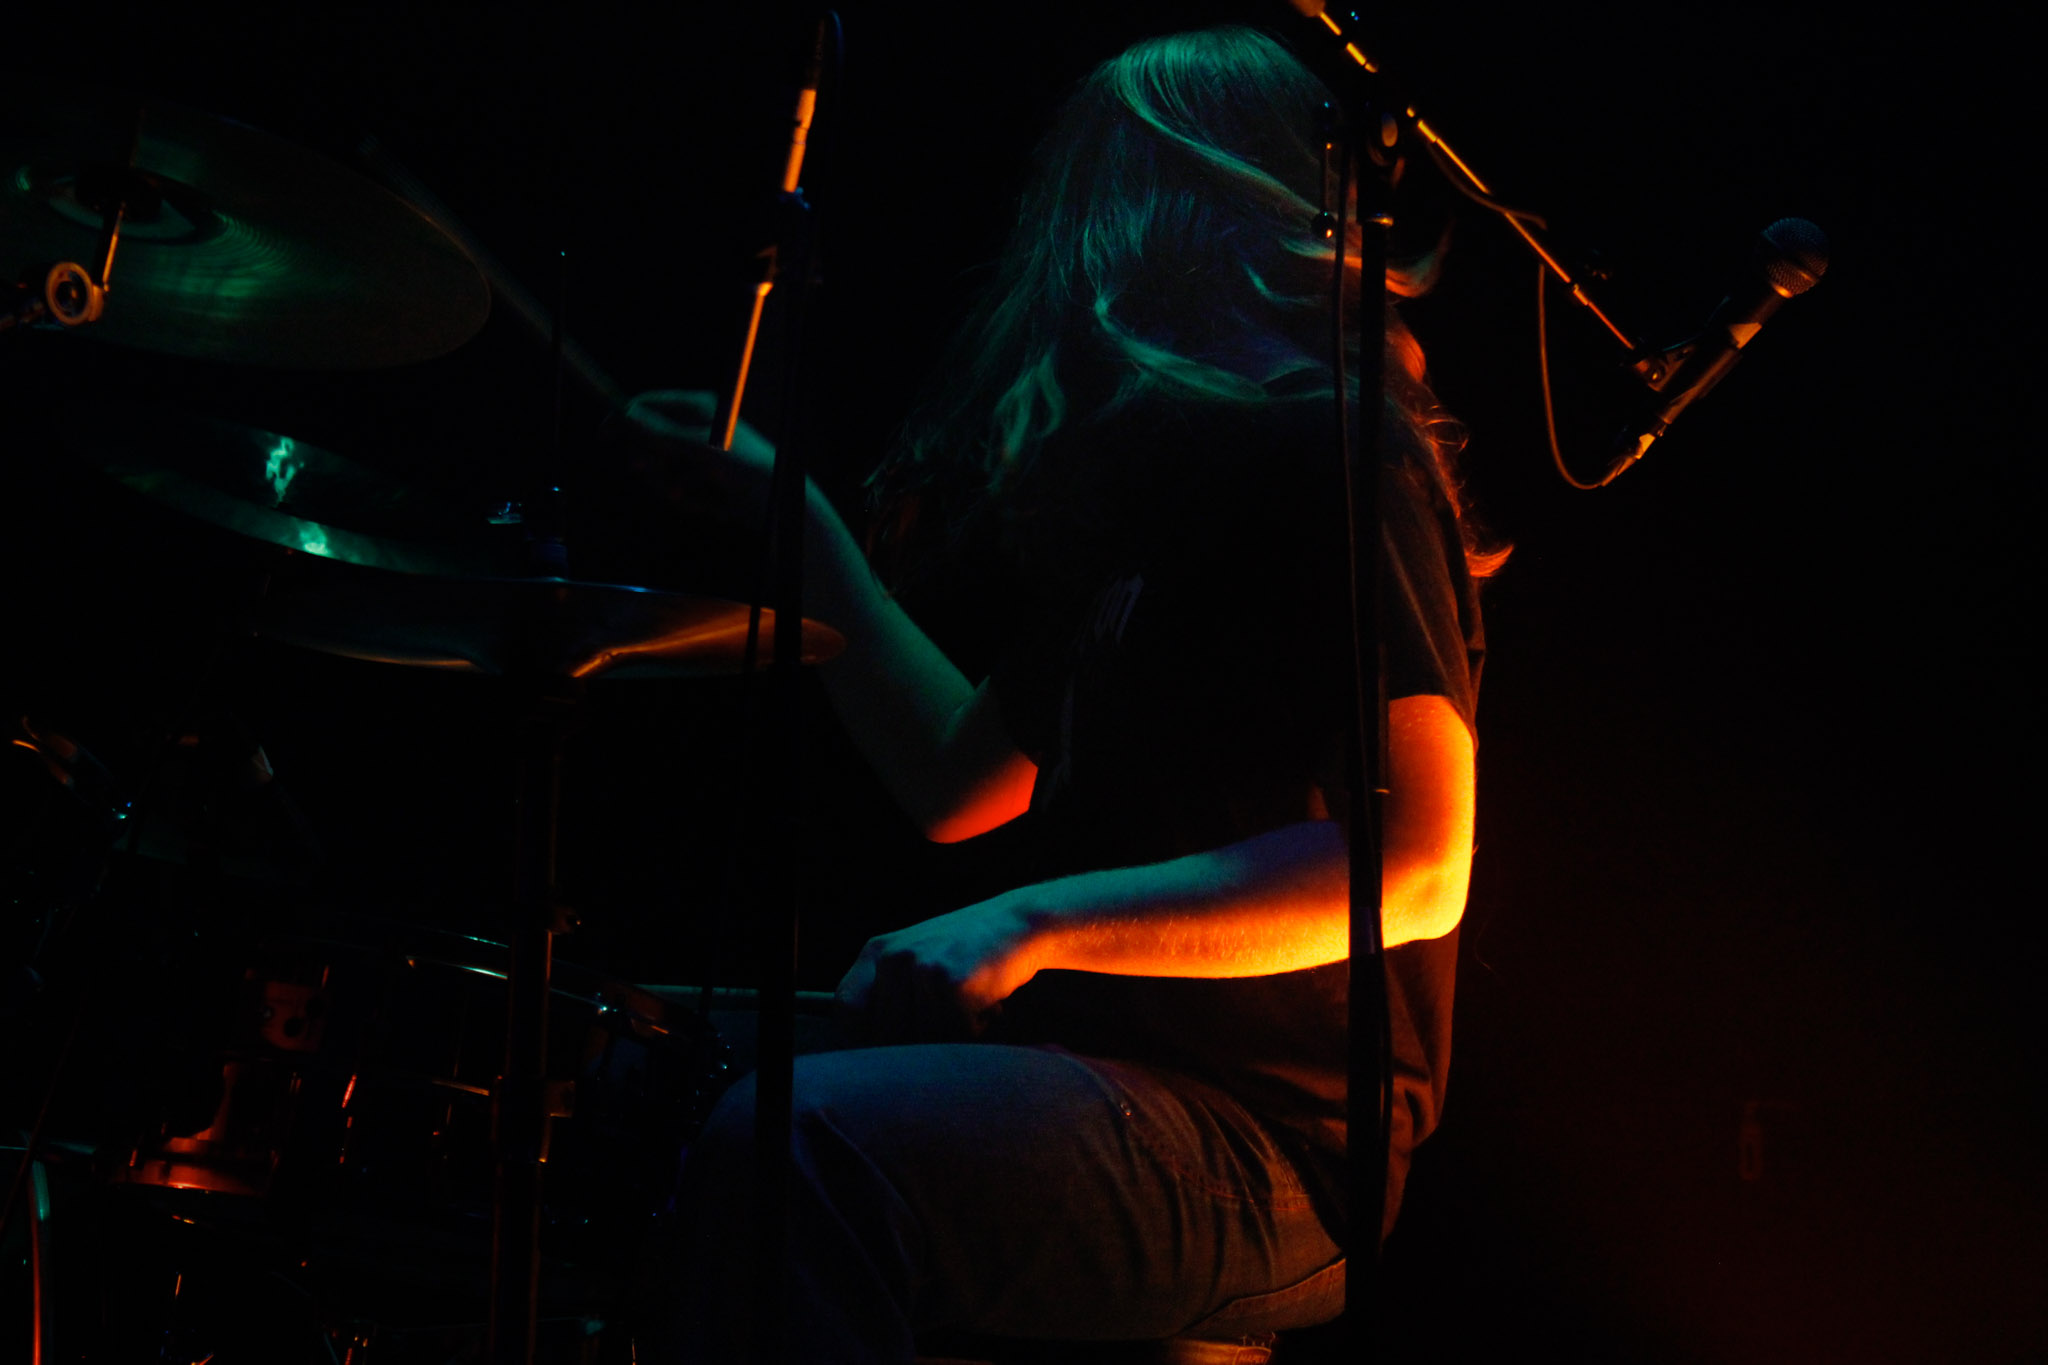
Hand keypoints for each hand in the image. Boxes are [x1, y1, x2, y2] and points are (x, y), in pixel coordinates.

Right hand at [595, 389, 778, 533]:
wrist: (775, 506)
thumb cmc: (742, 468)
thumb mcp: (696, 448)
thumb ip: (659, 432)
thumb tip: (624, 414)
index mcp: (698, 407)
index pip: (648, 404)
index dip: (625, 418)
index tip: (606, 436)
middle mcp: (695, 428)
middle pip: (648, 440)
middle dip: (651, 462)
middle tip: (655, 473)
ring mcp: (697, 455)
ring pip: (658, 470)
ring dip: (670, 486)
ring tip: (692, 493)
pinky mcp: (702, 480)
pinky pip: (675, 489)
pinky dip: (687, 499)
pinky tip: (708, 504)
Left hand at [834, 896, 1042, 1043]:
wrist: (1018, 924)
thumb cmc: (964, 955)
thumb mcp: (914, 962)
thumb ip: (887, 998)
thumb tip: (868, 1060)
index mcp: (877, 952)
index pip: (847, 1011)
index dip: (862, 1040)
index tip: (885, 1055)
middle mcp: (894, 958)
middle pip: (884, 1035)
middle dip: (914, 1046)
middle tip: (943, 1030)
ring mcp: (923, 968)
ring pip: (922, 1040)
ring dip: (950, 1038)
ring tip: (968, 1009)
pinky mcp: (953, 982)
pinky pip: (955, 1036)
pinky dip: (975, 1030)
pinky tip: (986, 1004)